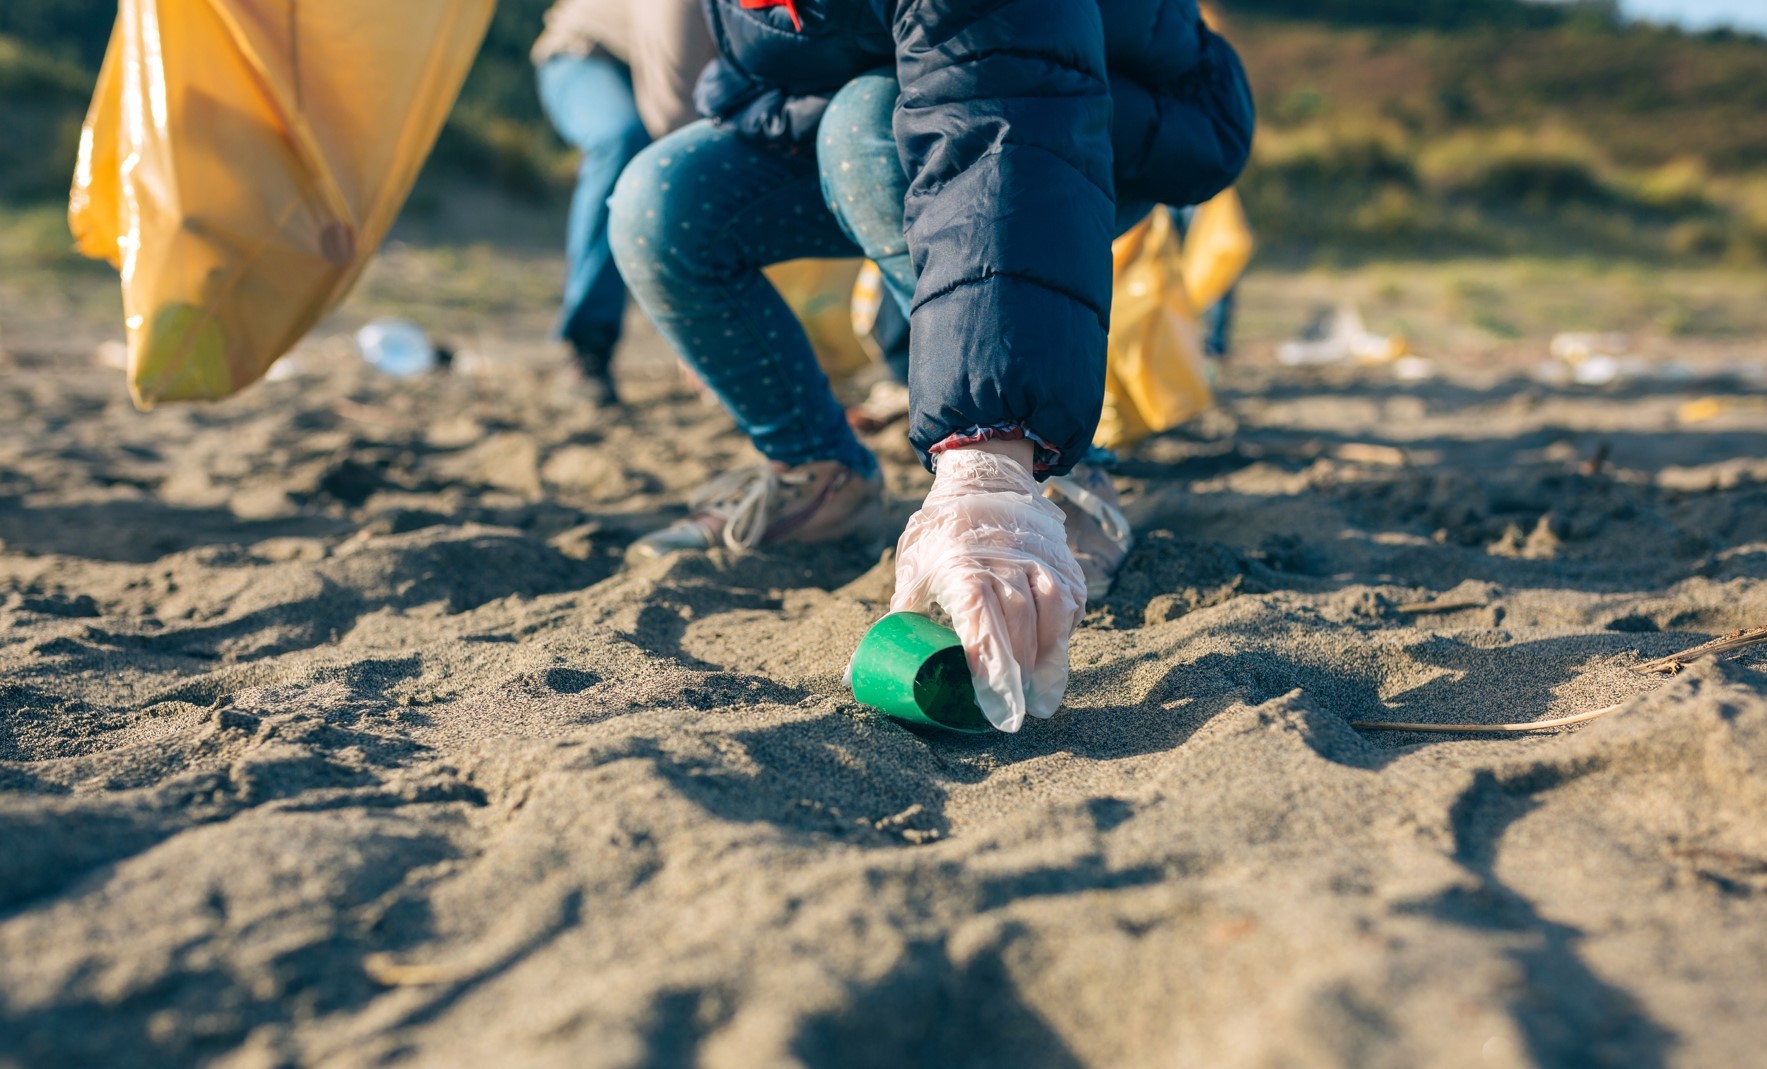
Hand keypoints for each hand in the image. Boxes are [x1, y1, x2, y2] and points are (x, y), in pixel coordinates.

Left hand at [891, 445, 1086, 731]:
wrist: (984, 478)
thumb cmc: (942, 532)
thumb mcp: (913, 567)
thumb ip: (898, 617)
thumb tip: (854, 675)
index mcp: (962, 569)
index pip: (980, 623)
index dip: (989, 665)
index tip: (992, 702)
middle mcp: (1004, 563)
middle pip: (1020, 626)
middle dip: (1019, 672)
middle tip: (1016, 711)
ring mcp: (1038, 559)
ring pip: (1053, 612)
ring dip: (1050, 656)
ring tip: (1042, 693)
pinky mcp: (1062, 559)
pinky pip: (1072, 599)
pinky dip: (1066, 629)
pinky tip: (1055, 653)